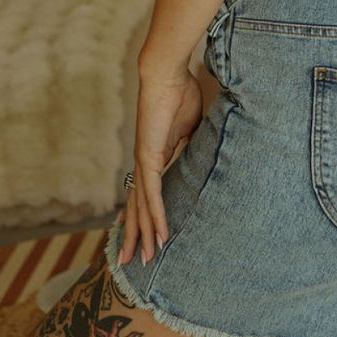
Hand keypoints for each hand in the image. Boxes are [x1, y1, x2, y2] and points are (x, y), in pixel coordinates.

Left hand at [117, 68, 203, 267]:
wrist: (167, 75)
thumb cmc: (179, 93)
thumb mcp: (192, 127)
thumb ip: (193, 144)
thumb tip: (204, 155)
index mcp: (154, 156)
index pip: (145, 193)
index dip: (142, 215)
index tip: (140, 235)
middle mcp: (144, 163)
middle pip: (137, 207)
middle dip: (135, 235)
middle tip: (131, 262)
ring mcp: (144, 162)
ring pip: (142, 206)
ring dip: (144, 234)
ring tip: (144, 258)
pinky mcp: (149, 157)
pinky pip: (153, 193)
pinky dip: (156, 215)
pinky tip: (158, 233)